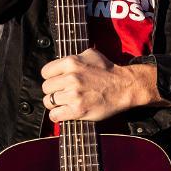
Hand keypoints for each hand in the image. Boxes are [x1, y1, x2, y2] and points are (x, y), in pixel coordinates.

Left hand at [40, 49, 155, 122]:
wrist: (125, 87)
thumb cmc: (108, 71)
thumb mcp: (90, 55)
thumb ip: (73, 57)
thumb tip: (59, 63)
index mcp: (71, 62)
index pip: (45, 72)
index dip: (50, 78)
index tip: (57, 82)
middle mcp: (71, 78)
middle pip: (46, 88)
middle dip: (53, 91)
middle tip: (62, 93)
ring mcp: (74, 95)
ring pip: (48, 101)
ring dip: (55, 104)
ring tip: (64, 103)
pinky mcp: (78, 110)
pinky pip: (55, 115)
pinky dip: (57, 115)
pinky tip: (64, 112)